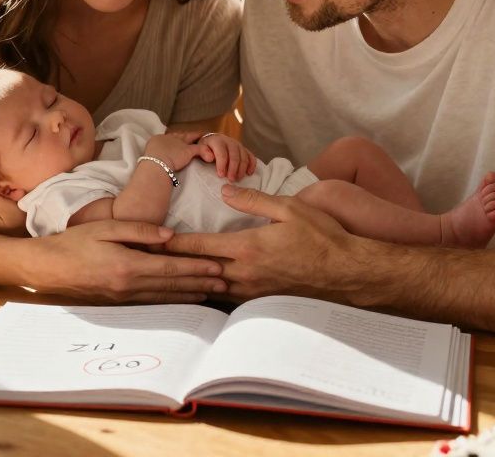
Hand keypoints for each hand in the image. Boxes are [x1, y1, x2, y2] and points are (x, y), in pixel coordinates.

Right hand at [28, 220, 226, 302]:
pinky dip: (172, 300)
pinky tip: (184, 299)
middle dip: (201, 283)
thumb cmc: (75, 242)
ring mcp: (124, 297)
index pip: (171, 268)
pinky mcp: (119, 302)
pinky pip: (152, 302)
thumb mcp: (106, 227)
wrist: (48, 268)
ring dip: (190, 294)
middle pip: (173, 285)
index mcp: (129, 265)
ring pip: (165, 297)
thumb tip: (170, 235)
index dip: (197, 267)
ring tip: (212, 292)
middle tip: (226, 283)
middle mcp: (130, 285)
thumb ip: (140, 230)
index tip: (218, 266)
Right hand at [143, 133, 200, 171]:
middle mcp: (168, 138)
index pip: (168, 137)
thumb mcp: (150, 159)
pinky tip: (209, 153)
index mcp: (157, 140)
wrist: (155, 165)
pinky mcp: (188, 150)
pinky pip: (199, 148)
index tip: (179, 138)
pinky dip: (204, 151)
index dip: (175, 138)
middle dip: (186, 135)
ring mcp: (179, 143)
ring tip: (203, 138)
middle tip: (193, 135)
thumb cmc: (149, 165)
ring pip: (190, 138)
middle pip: (180, 135)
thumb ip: (154, 159)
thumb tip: (154, 165)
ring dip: (197, 138)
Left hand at [163, 185, 375, 301]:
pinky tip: (202, 290)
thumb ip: (253, 200)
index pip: (199, 246)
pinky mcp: (262, 302)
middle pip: (198, 270)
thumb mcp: (289, 208)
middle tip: (146, 262)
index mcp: (247, 247)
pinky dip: (211, 293)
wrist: (348, 273)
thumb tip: (223, 191)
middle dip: (172, 266)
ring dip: (190, 281)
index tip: (150, 241)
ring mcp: (252, 292)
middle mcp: (244, 273)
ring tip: (166, 277)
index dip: (172, 244)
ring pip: (211, 288)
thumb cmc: (322, 236)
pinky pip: (228, 298)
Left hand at [196, 134, 256, 180]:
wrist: (210, 142)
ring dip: (242, 169)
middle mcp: (229, 141)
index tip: (220, 175)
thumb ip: (202, 152)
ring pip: (244, 156)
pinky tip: (249, 173)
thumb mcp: (198, 149)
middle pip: (234, 155)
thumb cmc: (204, 149)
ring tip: (238, 179)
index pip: (221, 152)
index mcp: (217, 140)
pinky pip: (251, 156)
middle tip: (231, 180)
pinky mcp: (244, 149)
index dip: (222, 164)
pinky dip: (251, 164)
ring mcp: (238, 145)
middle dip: (233, 168)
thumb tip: (210, 158)